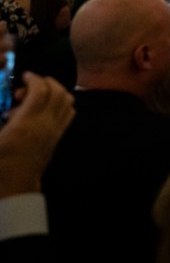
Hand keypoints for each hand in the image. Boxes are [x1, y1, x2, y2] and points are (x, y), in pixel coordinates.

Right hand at [0, 73, 74, 196]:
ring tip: (35, 97)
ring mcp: (55, 130)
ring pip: (67, 100)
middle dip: (45, 82)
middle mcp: (45, 124)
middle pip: (58, 91)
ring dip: (54, 92)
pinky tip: (43, 110)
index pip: (40, 91)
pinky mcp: (58, 137)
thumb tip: (7, 107)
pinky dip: (61, 104)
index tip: (24, 76)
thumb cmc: (0, 163)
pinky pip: (69, 113)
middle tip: (27, 87)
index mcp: (26, 124)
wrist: (14, 186)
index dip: (34, 78)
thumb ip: (1, 115)